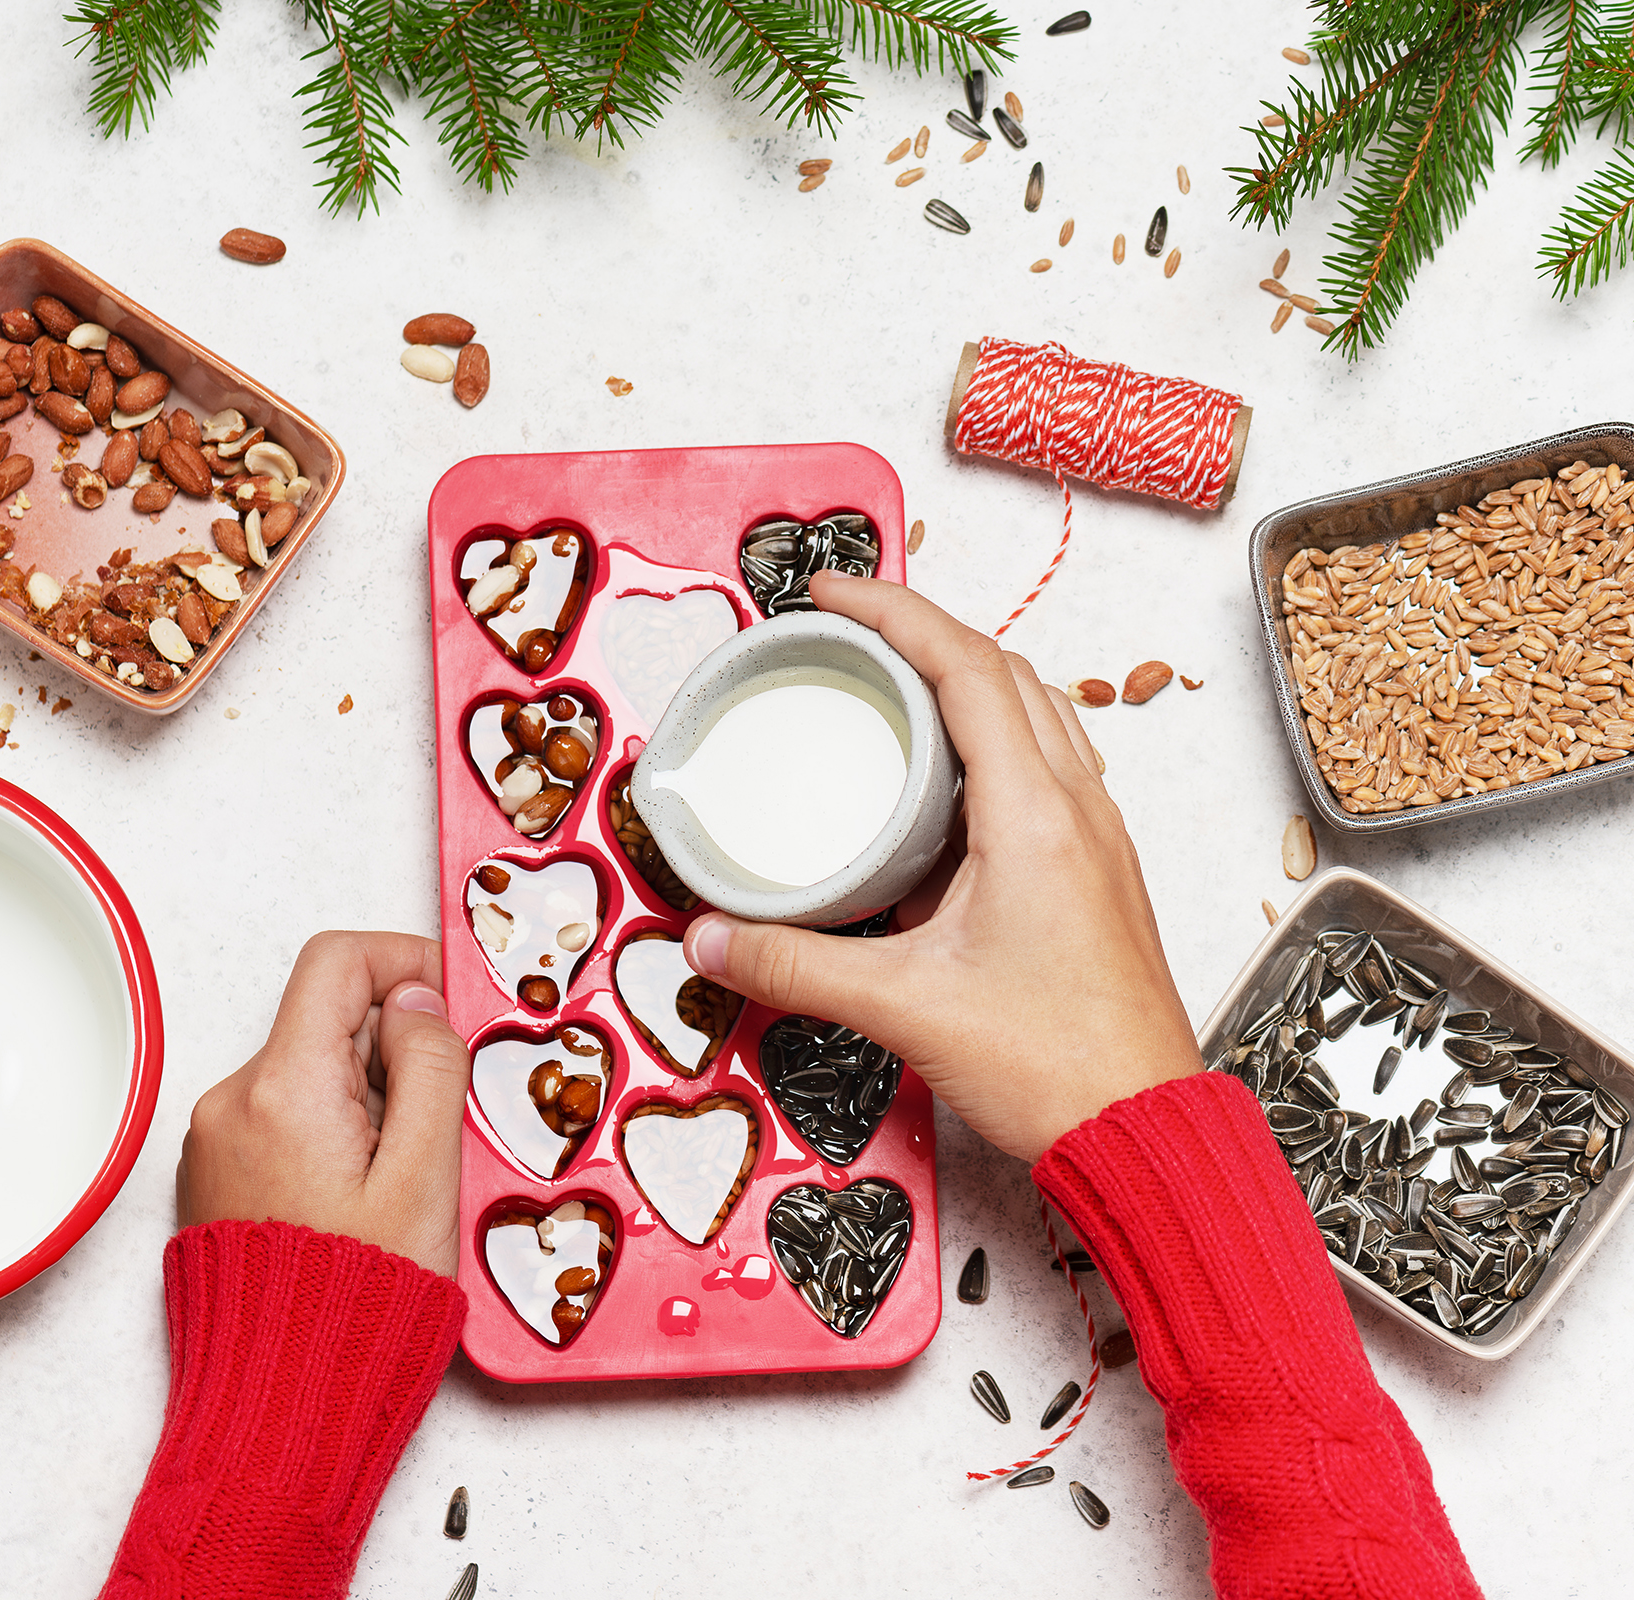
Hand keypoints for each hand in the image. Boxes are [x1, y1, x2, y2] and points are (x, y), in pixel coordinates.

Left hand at [177, 930, 469, 1276]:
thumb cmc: (356, 1308)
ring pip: (308, 1071)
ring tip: (395, 1179)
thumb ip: (429, 1068)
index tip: (448, 1001)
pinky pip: (284, 1117)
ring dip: (364, 1097)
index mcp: (282, 1088)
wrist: (281, 1404)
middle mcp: (231, 1102)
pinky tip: (359, 1198)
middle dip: (392, 1049)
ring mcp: (215, 1141)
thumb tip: (417, 999)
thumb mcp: (425, 1176)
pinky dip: (332, 1133)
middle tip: (434, 1123)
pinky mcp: (215, 1176)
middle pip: (325, 1018)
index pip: (337, 961)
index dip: (405, 961)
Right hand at [682, 573, 1202, 1162]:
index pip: (966, 667)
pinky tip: (943, 784)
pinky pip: (1047, 766)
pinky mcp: (1095, 871)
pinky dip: (993, 738)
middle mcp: (1077, 808)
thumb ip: (795, 965)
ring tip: (892, 687)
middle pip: (1006, 671)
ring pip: (1037, 713)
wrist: (1145, 1130)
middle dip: (923, 630)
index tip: (831, 595)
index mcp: (1035, 815)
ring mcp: (1096, 838)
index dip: (895, 612)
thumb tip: (710, 937)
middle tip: (848, 629)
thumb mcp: (904, 1008)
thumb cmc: (1057, 1066)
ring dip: (966, 678)